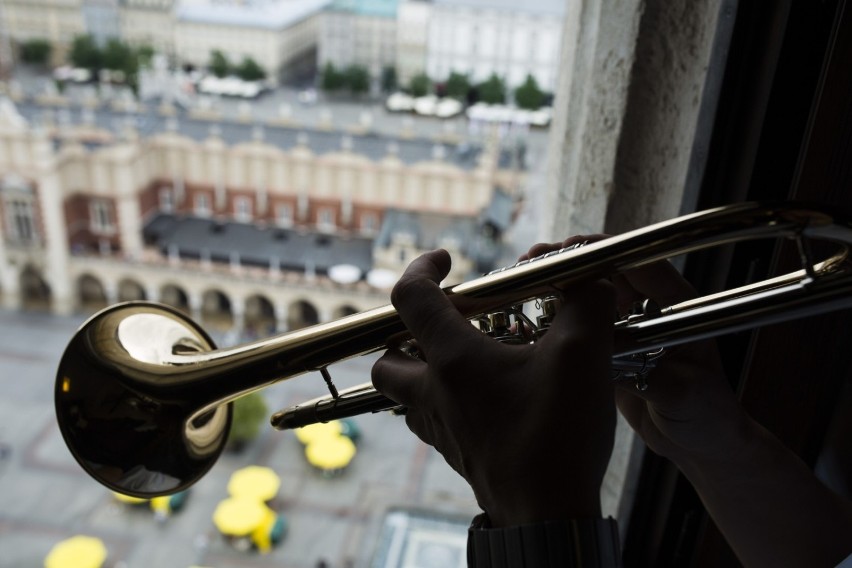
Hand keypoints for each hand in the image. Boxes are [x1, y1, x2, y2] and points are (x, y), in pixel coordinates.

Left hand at [371, 249, 616, 526]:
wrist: (549, 515)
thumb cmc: (557, 437)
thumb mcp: (583, 355)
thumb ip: (586, 304)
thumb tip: (591, 279)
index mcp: (453, 360)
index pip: (409, 296)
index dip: (421, 266)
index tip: (445, 259)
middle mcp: (434, 393)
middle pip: (385, 356)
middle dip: (405, 331)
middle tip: (445, 322)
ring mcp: (441, 428)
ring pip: (404, 392)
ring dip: (421, 368)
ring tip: (464, 357)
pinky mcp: (458, 453)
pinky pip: (430, 420)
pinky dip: (443, 401)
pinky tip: (482, 399)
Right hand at [522, 236, 742, 464]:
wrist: (700, 441)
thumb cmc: (707, 415)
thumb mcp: (683, 394)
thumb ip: (649, 373)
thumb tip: (608, 362)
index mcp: (677, 304)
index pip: (640, 260)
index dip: (602, 248)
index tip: (566, 247)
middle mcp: (650, 306)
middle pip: (606, 267)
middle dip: (567, 260)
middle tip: (531, 261)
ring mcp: (627, 323)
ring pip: (588, 291)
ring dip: (556, 283)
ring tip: (520, 281)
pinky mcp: (609, 344)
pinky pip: (579, 321)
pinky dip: (554, 314)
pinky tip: (527, 316)